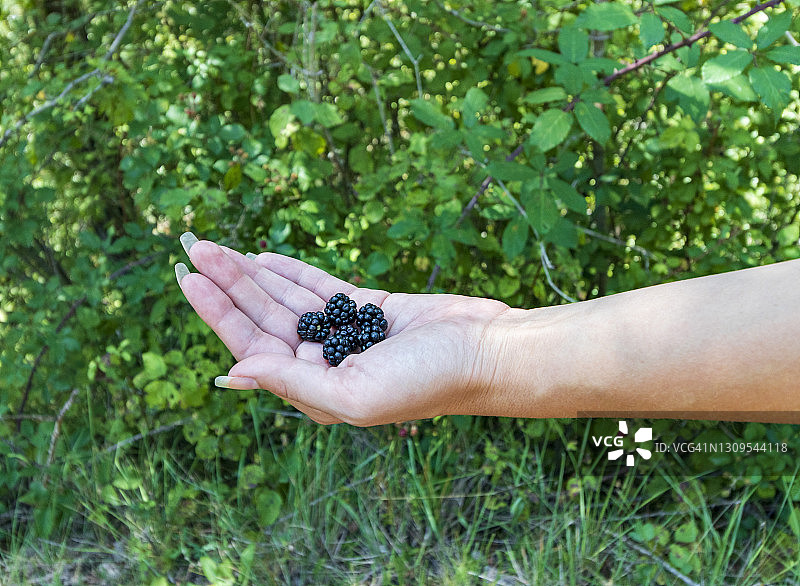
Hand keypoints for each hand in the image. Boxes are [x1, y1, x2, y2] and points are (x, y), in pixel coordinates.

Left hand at [176, 235, 510, 425]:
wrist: (486, 351)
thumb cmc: (426, 382)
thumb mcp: (353, 394)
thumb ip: (293, 384)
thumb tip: (233, 374)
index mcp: (316, 389)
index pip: (254, 347)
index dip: (219, 313)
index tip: (190, 279)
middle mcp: (325, 363)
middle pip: (264, 318)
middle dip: (228, 284)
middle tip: (194, 247)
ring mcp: (345, 334)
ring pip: (287, 299)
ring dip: (253, 272)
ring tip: (216, 246)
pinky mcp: (368, 309)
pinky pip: (321, 287)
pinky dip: (292, 272)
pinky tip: (264, 258)